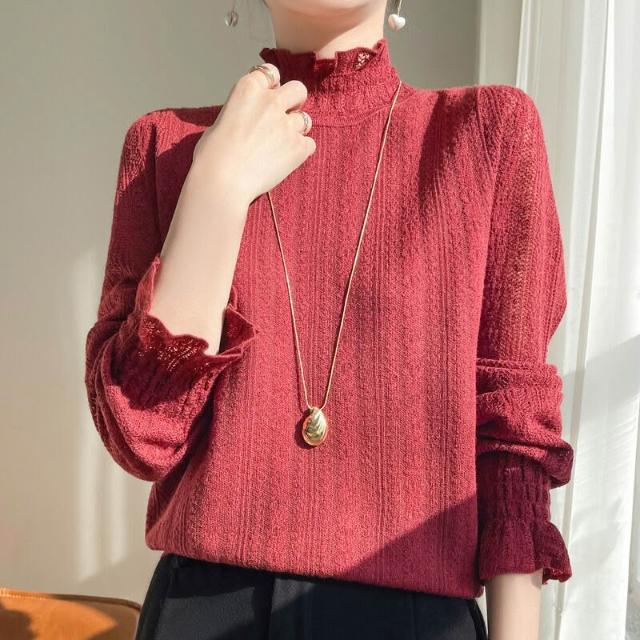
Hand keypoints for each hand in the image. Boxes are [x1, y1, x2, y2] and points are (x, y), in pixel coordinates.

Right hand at [191, 61, 316, 204]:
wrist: (222, 180)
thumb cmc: (213, 155)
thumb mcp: (221, 120)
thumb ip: (242, 112)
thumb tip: (247, 120)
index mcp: (248, 88)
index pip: (271, 73)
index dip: (271, 86)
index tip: (267, 97)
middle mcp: (271, 101)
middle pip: (298, 89)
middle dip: (294, 101)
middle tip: (284, 118)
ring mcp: (287, 124)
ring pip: (305, 120)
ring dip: (296, 130)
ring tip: (280, 146)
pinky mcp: (298, 147)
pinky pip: (310, 144)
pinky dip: (301, 151)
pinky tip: (286, 161)